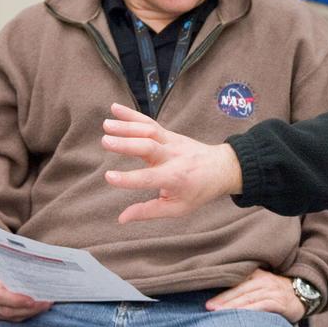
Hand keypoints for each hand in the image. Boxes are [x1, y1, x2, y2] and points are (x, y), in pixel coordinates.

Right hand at [0, 266, 51, 321]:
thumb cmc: (2, 265)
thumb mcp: (7, 262)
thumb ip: (20, 270)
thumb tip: (43, 274)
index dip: (16, 300)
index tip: (33, 300)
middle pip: (6, 310)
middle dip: (29, 309)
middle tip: (47, 303)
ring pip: (9, 316)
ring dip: (30, 312)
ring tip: (45, 305)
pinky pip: (9, 319)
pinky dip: (24, 314)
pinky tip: (36, 308)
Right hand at [102, 103, 244, 222]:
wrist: (222, 168)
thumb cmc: (199, 191)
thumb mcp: (178, 208)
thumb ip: (149, 212)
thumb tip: (121, 219)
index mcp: (175, 178)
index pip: (149, 178)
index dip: (129, 179)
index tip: (109, 177)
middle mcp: (173, 157)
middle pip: (149, 147)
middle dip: (127, 144)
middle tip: (105, 141)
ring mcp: (172, 142)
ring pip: (149, 131)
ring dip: (127, 126)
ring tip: (106, 125)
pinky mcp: (169, 134)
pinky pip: (149, 122)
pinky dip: (132, 114)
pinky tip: (114, 108)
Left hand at [206, 268, 302, 321]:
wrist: (305, 294)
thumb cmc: (278, 292)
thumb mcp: (263, 284)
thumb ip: (247, 287)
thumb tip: (222, 299)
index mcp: (258, 274)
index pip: (236, 281)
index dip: (221, 289)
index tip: (208, 299)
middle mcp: (264, 281)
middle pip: (240, 289)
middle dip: (223, 299)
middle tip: (208, 307)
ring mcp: (272, 291)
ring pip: (248, 297)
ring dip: (232, 305)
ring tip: (218, 313)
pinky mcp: (279, 302)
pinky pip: (261, 306)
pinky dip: (249, 310)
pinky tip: (239, 316)